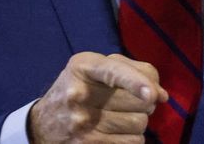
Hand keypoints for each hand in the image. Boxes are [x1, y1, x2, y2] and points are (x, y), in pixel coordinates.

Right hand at [27, 52, 166, 142]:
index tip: (152, 95)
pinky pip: (132, 142)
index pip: (114, 72)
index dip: (136, 82)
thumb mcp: (95, 68)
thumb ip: (131, 71)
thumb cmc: (78, 88)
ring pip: (137, 124)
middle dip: (146, 103)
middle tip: (135, 102)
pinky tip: (118, 131)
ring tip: (124, 116)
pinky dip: (133, 137)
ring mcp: (82, 123)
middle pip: (137, 102)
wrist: (42, 124)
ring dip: (140, 121)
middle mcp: (79, 94)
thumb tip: (161, 95)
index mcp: (83, 67)